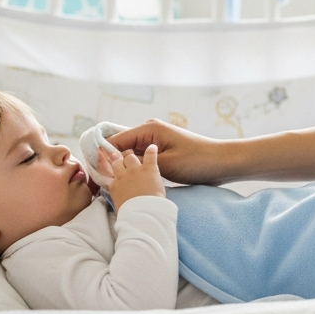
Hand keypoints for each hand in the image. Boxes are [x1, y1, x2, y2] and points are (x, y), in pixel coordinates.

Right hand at [106, 120, 227, 184]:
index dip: (101, 155)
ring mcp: (155, 142)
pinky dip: (134, 168)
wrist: (223, 163)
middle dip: (110, 162)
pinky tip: (128, 181)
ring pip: (129, 154)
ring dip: (122, 167)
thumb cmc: (197, 162)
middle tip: (98, 182)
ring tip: (110, 184)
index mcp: (148, 129)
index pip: (114, 140)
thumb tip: (115, 163)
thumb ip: (138, 163)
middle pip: (119, 146)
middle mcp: (149, 132)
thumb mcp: (165, 164)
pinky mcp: (161, 153)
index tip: (90, 172)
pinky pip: (140, 159)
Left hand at [107, 144, 165, 210]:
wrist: (143, 211)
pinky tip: (109, 175)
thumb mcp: (160, 187)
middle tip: (129, 159)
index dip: (151, 149)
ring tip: (117, 164)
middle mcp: (135, 170)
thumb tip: (150, 178)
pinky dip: (109, 176)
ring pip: (116, 162)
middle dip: (129, 157)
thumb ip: (153, 178)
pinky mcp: (114, 185)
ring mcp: (123, 177)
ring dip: (117, 162)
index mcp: (149, 169)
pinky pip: (108, 177)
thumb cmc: (156, 201)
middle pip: (129, 156)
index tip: (151, 147)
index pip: (150, 154)